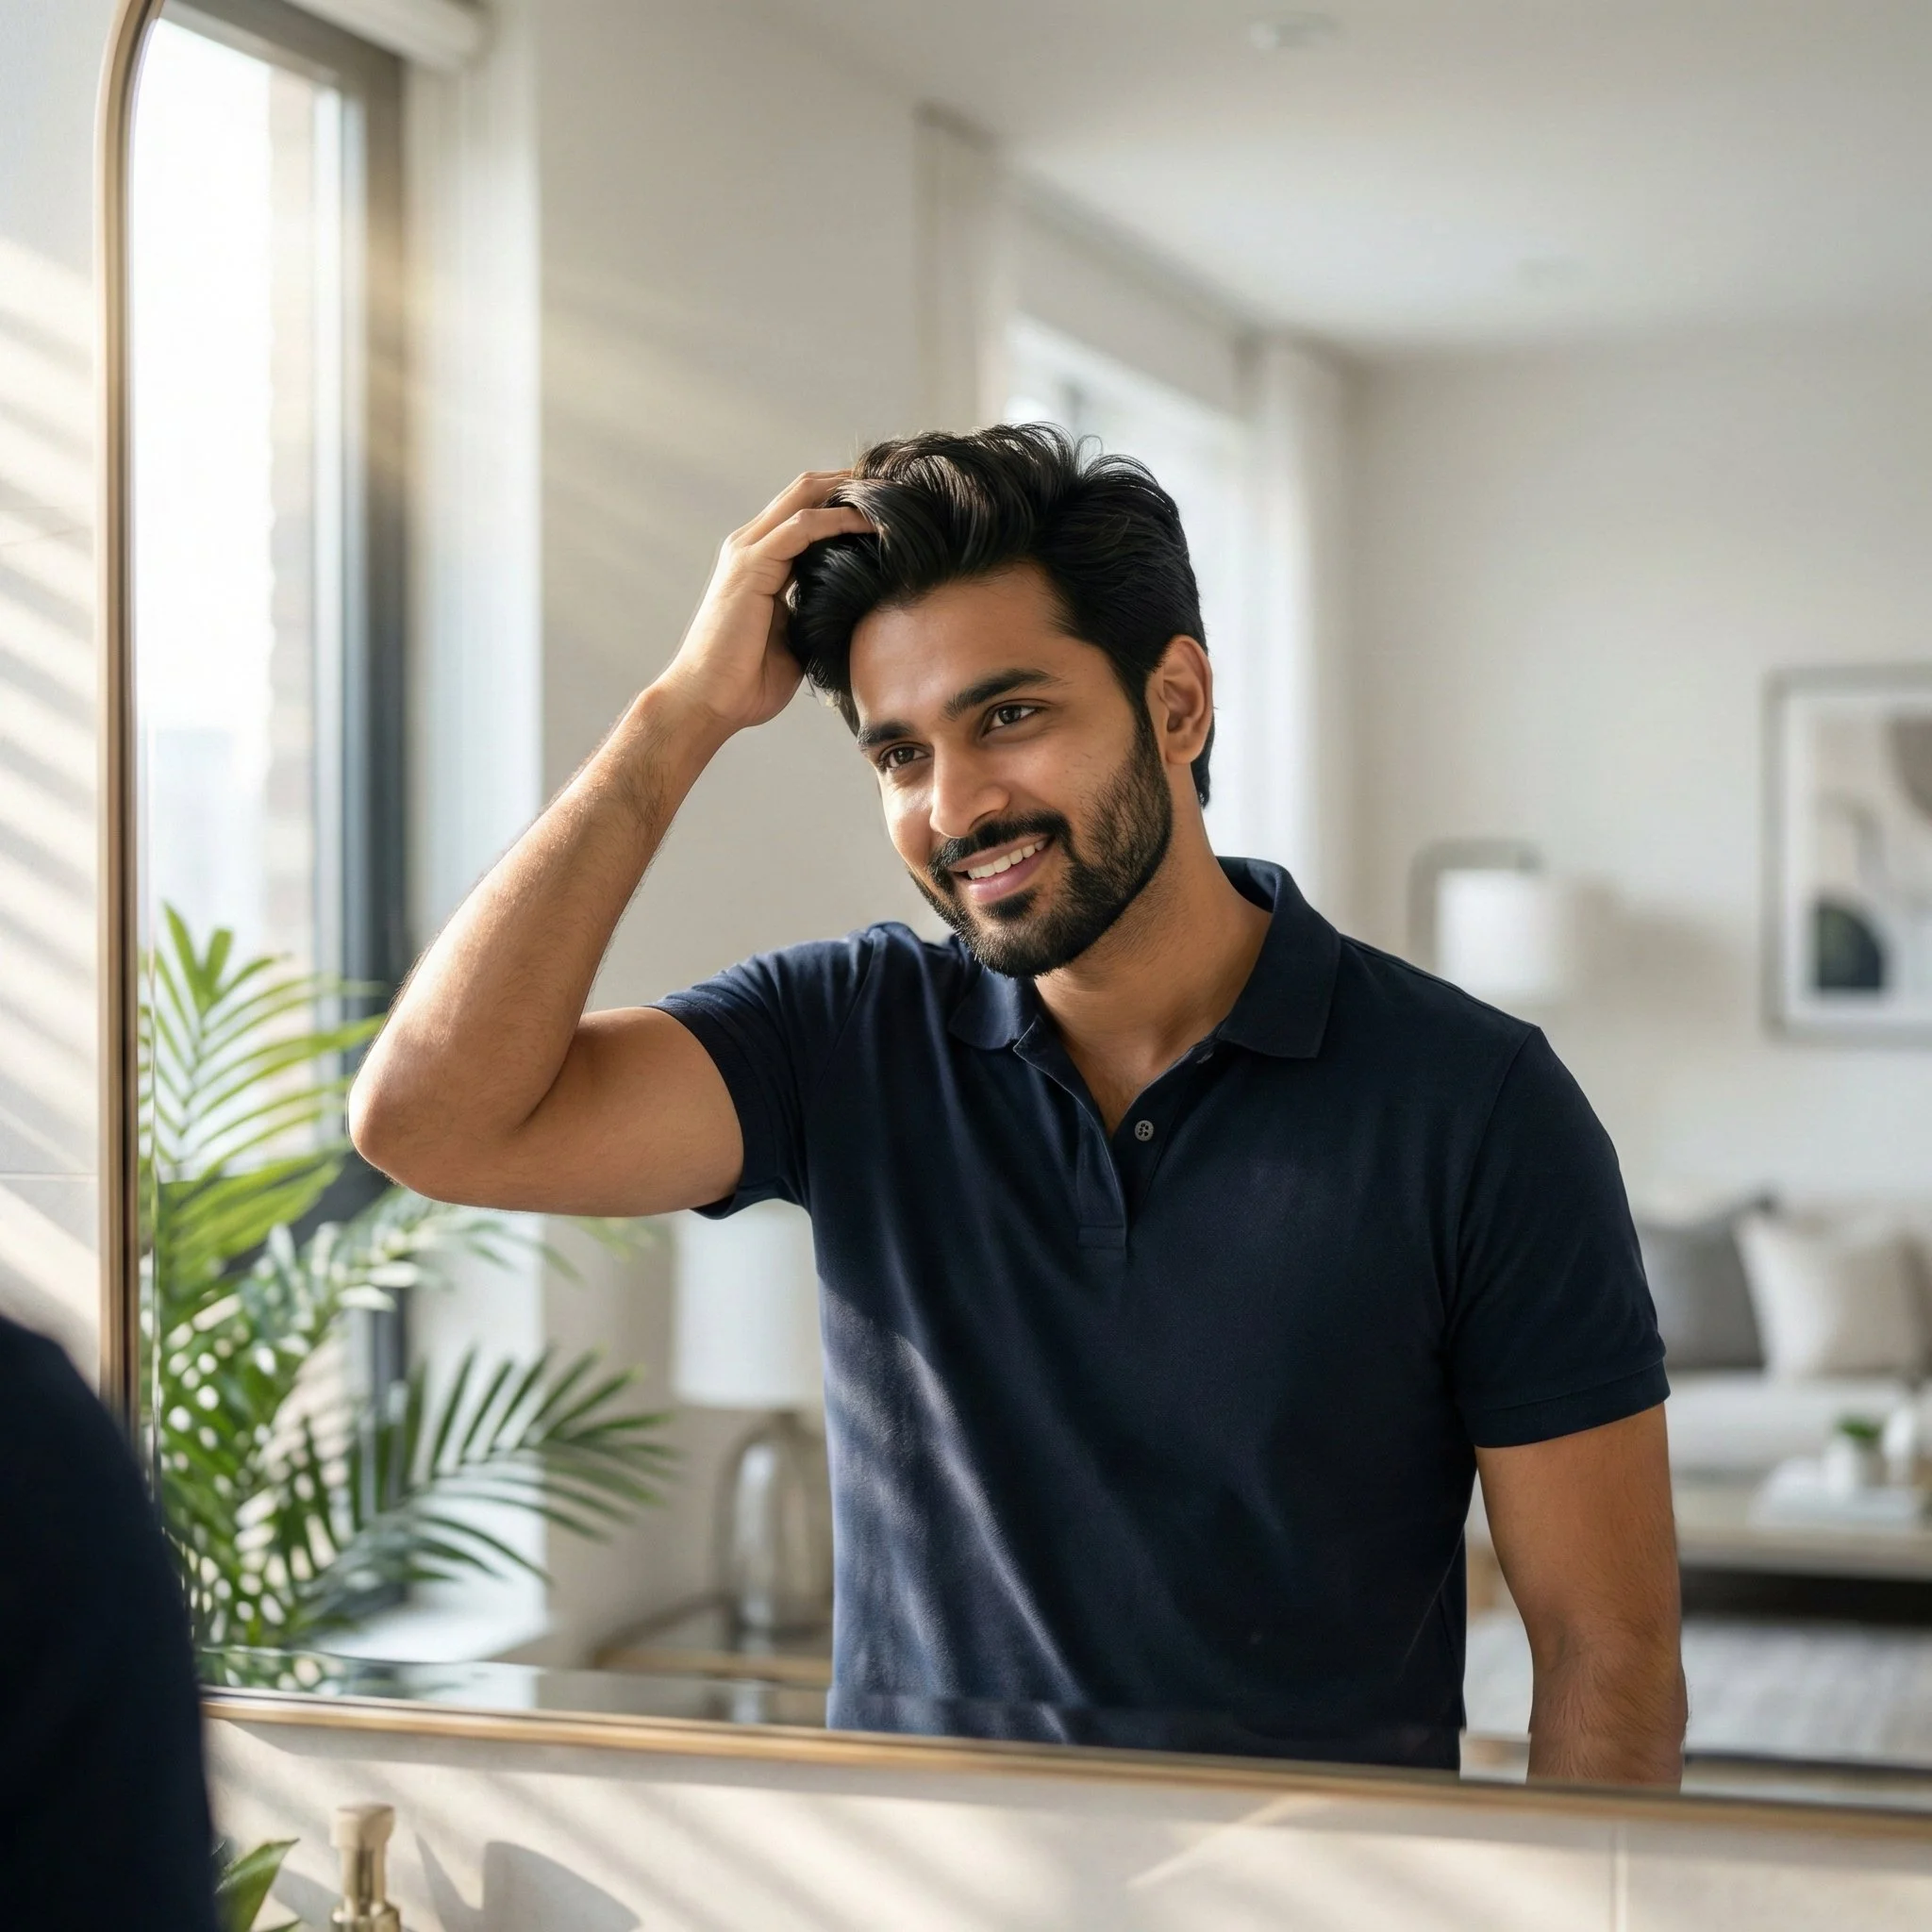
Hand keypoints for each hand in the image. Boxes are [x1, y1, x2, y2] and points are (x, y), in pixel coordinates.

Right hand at [654, 471, 871, 737]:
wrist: (707, 702)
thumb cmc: (746, 680)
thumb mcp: (795, 639)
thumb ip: (816, 612)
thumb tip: (856, 609)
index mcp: (761, 561)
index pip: (805, 510)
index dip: (844, 500)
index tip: (888, 504)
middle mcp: (751, 546)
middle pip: (806, 490)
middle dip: (852, 482)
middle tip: (896, 485)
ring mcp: (748, 552)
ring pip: (804, 497)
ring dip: (850, 492)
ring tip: (891, 494)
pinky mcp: (751, 565)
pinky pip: (802, 527)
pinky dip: (838, 519)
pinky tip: (870, 521)